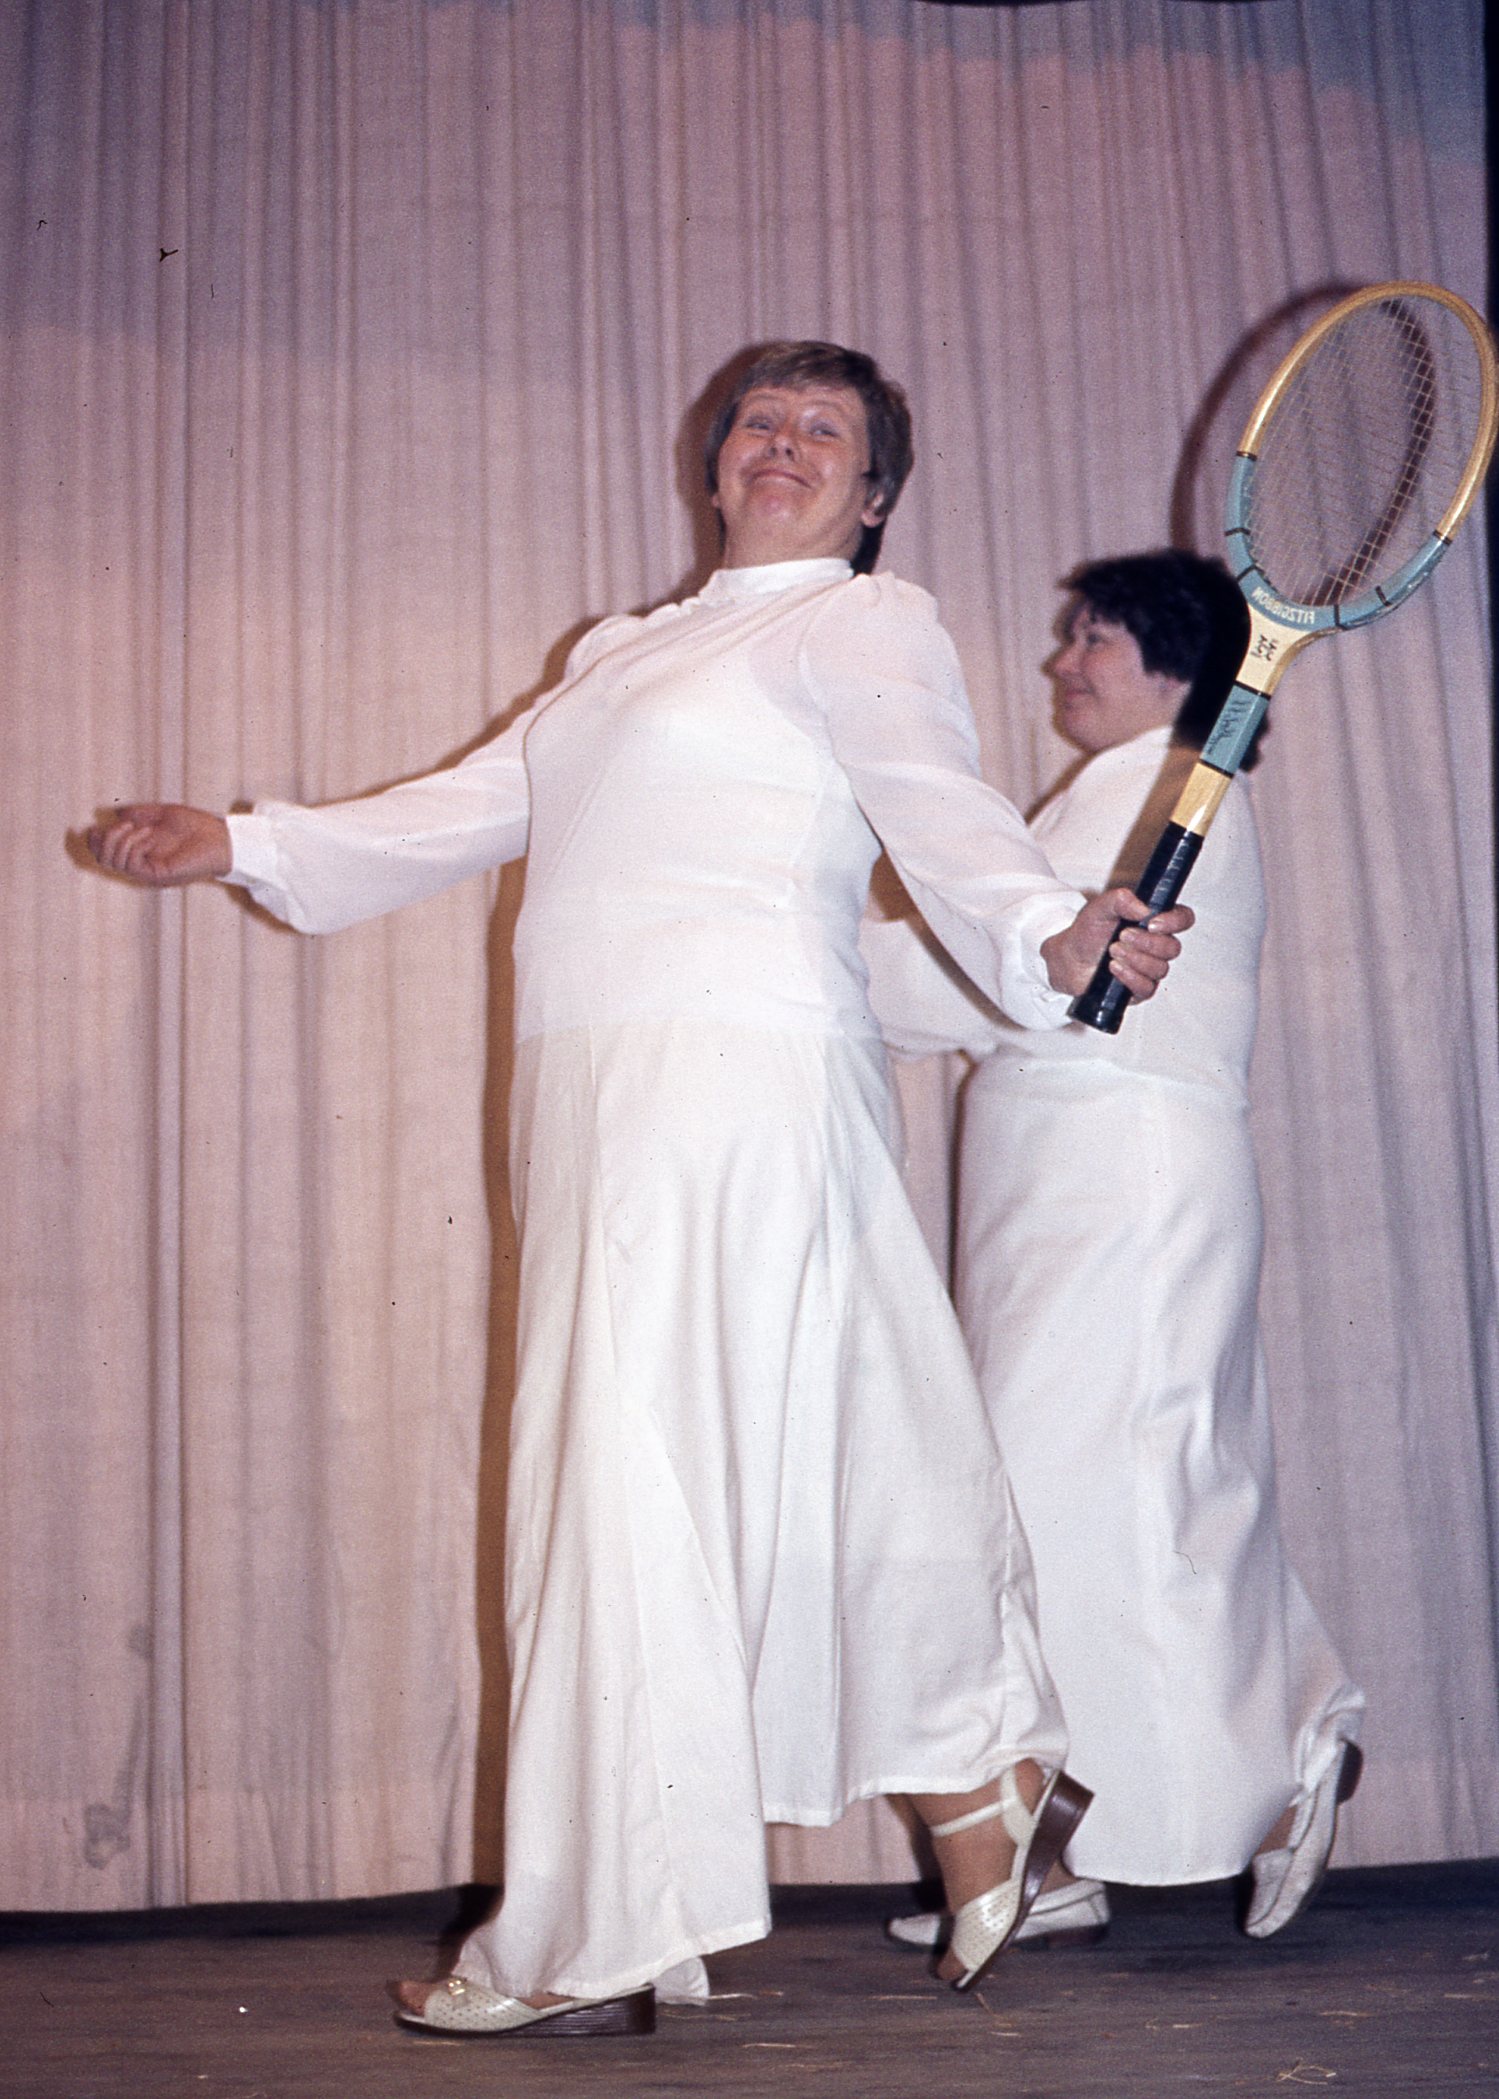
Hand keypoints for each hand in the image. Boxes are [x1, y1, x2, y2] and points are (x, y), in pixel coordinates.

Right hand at [87, 803, 231, 885]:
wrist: (219, 836)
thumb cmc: (195, 826)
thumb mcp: (160, 814)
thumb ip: (138, 814)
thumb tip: (115, 812)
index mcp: (139, 851)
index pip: (104, 853)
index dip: (93, 841)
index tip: (95, 826)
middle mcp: (141, 864)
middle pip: (103, 860)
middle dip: (104, 839)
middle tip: (123, 825)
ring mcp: (149, 871)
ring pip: (114, 862)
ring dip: (121, 840)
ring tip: (140, 827)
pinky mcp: (159, 874)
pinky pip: (132, 864)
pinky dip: (133, 846)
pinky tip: (147, 834)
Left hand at [1040, 888, 1193, 1002]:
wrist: (1068, 958)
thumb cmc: (1088, 932)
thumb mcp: (1100, 908)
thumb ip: (1120, 900)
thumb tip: (1144, 909)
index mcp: (1154, 922)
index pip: (1183, 919)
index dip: (1175, 921)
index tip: (1152, 923)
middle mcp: (1156, 946)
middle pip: (1173, 948)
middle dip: (1147, 943)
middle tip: (1122, 936)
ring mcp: (1149, 969)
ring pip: (1160, 969)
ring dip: (1135, 959)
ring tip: (1113, 951)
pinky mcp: (1139, 989)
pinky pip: (1147, 988)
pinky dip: (1130, 977)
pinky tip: (1114, 968)